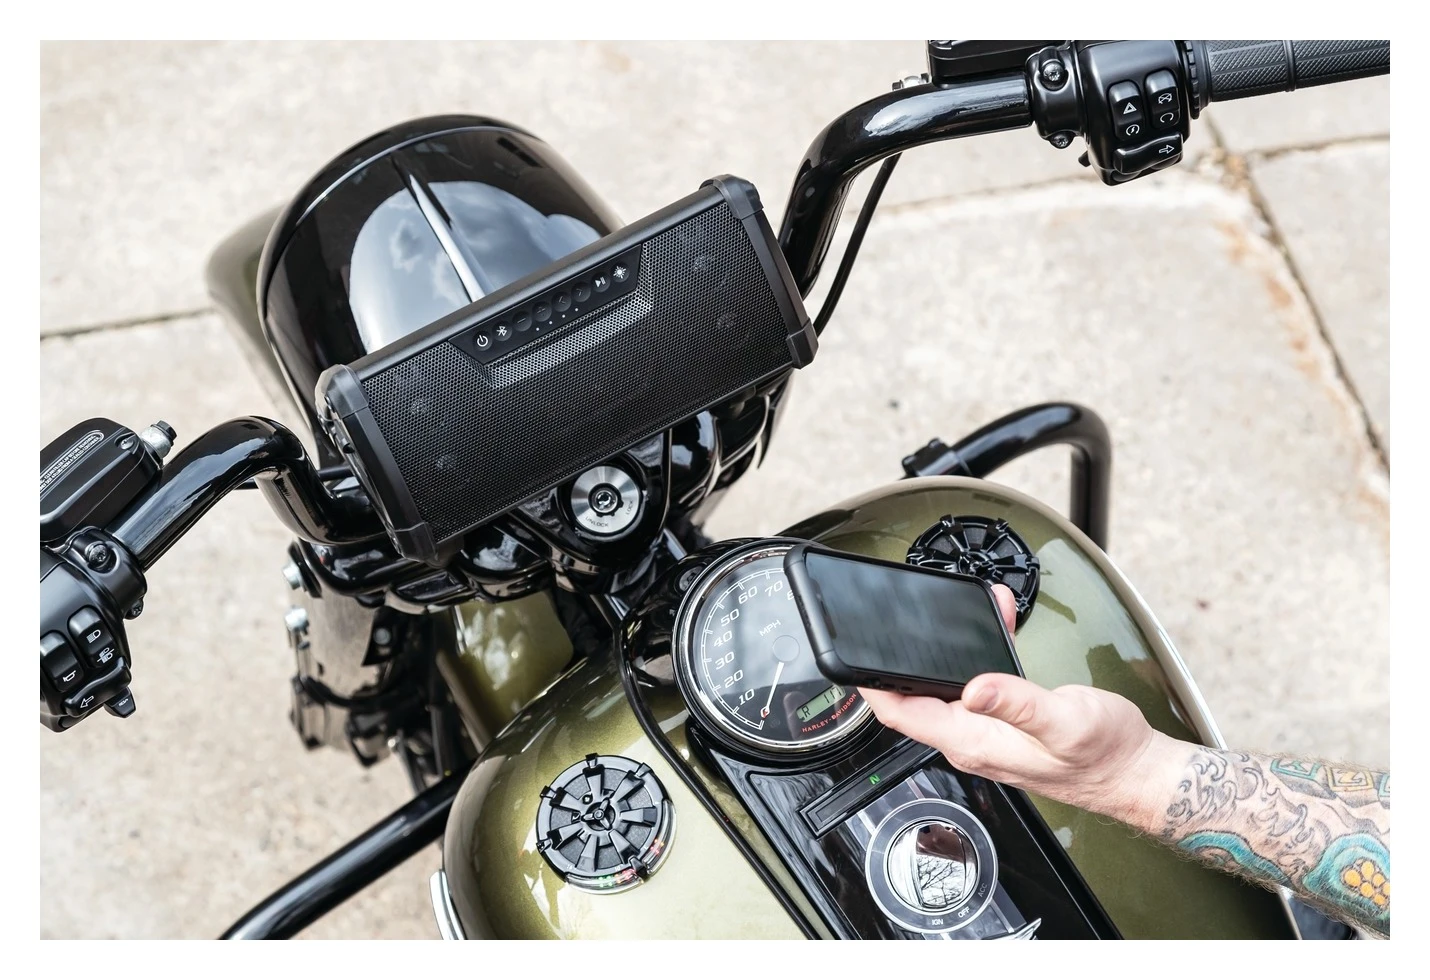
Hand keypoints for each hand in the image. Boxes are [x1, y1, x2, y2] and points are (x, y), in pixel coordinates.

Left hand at [859, 584, 1175, 822]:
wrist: (1135, 771)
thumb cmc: (1105, 754)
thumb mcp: (1062, 721)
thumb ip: (1016, 702)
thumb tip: (975, 688)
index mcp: (973, 741)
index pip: (901, 714)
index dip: (872, 687)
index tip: (852, 657)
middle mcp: (972, 739)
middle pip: (914, 700)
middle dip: (902, 661)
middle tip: (894, 623)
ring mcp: (987, 732)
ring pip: (945, 688)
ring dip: (942, 653)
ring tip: (950, 612)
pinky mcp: (1005, 722)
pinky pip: (976, 685)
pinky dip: (977, 654)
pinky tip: (994, 625)